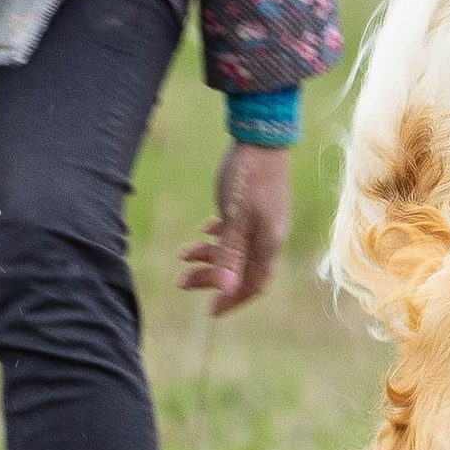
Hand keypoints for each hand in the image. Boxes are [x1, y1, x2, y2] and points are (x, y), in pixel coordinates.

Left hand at [178, 144, 291, 318]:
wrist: (261, 138)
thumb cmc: (247, 178)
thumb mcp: (234, 218)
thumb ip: (230, 255)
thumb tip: (226, 290)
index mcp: (268, 243)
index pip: (253, 285)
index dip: (232, 300)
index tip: (209, 311)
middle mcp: (269, 236)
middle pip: (241, 270)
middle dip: (211, 279)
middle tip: (180, 281)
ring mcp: (264, 220)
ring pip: (237, 250)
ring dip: (209, 256)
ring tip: (182, 253)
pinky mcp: (256, 205)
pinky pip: (238, 231)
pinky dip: (220, 236)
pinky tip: (204, 230)